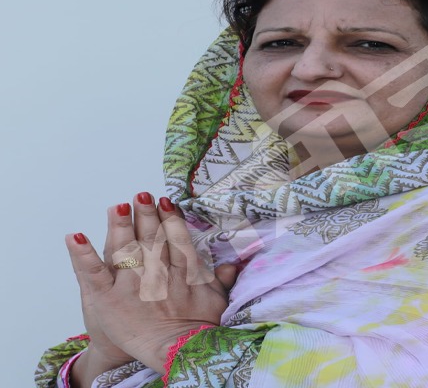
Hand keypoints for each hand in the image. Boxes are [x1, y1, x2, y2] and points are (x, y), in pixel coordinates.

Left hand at [66, 193, 236, 375]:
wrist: (177, 354)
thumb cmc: (199, 327)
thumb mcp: (216, 300)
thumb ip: (221, 278)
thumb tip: (232, 263)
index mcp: (183, 270)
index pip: (174, 238)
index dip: (170, 218)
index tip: (166, 202)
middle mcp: (158, 274)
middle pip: (150, 239)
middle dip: (145, 215)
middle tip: (142, 195)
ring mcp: (132, 285)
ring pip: (125, 249)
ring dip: (119, 226)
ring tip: (117, 206)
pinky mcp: (108, 299)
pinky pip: (94, 273)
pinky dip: (83, 255)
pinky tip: (74, 237)